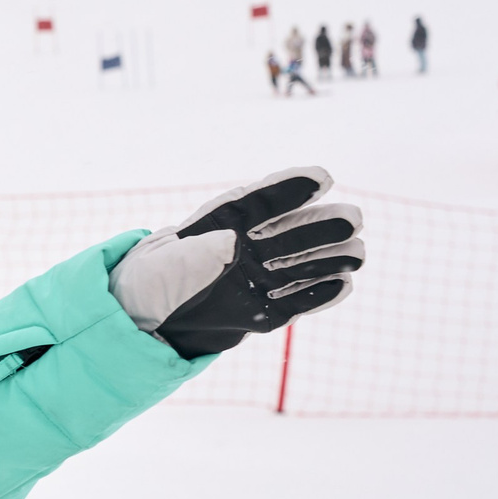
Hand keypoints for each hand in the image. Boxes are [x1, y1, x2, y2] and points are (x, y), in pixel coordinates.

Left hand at [111, 168, 364, 356]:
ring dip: (330, 258)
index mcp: (222, 223)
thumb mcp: (167, 262)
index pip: (260, 202)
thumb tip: (233, 242)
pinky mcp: (263, 310)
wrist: (143, 321)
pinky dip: (319, 295)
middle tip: (353, 218)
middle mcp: (247, 247)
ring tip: (355, 253)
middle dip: (323, 225)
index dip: (290, 188)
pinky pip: (297, 303)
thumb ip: (201, 250)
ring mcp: (258, 278)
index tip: (322, 176)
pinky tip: (342, 285)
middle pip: (293, 232)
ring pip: (304, 265)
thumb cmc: (151, 280)